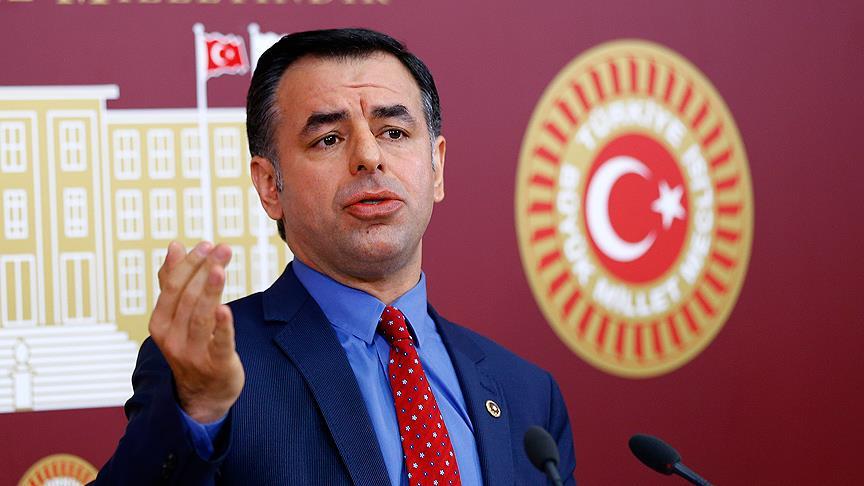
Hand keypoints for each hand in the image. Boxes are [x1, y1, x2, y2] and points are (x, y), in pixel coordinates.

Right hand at [149, 241, 244, 422]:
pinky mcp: (216, 364)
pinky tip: (225, 308)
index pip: (173, 287)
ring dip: (211, 290)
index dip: (189, 264)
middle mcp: (172, 338)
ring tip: (221, 267)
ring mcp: (192, 353)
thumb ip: (172, 282)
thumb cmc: (191, 346)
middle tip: (223, 248)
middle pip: (188, 298)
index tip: (206, 244)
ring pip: (201, 316)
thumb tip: (174, 246)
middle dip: (205, 270)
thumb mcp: (176, 317)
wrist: (203, 394)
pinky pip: (219, 343)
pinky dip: (222, 325)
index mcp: (160, 323)